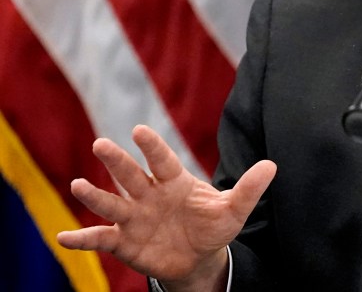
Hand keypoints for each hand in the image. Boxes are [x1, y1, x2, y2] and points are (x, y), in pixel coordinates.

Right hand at [57, 125, 275, 287]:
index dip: (152, 146)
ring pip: (111, 202)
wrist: (198, 257)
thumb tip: (272, 166)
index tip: (140, 130)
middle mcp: (149, 194)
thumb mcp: (233, 209)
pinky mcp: (124, 241)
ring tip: (78, 184)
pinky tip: (63, 238)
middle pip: (131, 175)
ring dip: (94, 195)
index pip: (162, 160)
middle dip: (117, 161)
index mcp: (174, 181)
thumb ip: (249, 188)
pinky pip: (101, 238)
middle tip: (101, 144)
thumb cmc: (213, 226)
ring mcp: (134, 217)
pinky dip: (82, 239)